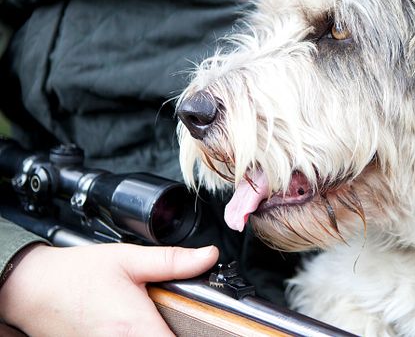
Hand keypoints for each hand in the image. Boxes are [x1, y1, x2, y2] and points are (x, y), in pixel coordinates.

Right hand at [0, 243, 217, 335]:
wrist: (31, 289)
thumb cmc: (76, 274)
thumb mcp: (129, 259)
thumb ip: (173, 261)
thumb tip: (209, 256)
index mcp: (137, 328)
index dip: (198, 336)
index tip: (213, 329)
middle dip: (178, 333)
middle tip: (184, 318)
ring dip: (160, 332)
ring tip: (159, 317)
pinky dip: (140, 334)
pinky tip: (140, 323)